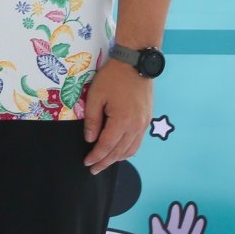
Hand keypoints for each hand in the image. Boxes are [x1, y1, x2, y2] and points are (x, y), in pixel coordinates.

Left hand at [82, 58, 152, 173]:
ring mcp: (144, 124)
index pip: (107, 146)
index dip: (96, 156)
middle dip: (105, 162)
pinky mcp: (147, 120)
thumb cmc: (112, 78)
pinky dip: (127, 150)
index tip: (87, 163)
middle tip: (93, 169)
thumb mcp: (95, 97)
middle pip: (119, 152)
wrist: (136, 64)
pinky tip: (119, 151)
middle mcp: (136, 127)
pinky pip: (138, 142)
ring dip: (117, 158)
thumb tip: (90, 139)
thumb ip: (92, 120)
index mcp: (122, 121)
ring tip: (104, 162)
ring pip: (131, 149)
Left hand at [149, 200, 207, 233]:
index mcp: (171, 231)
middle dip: (189, 215)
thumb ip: (157, 227)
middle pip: (186, 223)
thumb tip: (155, 217)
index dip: (175, 213)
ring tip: (201, 219)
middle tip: (191, 205)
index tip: (176, 205)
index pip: (174, 220)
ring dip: (198, 226)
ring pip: (194, 232)